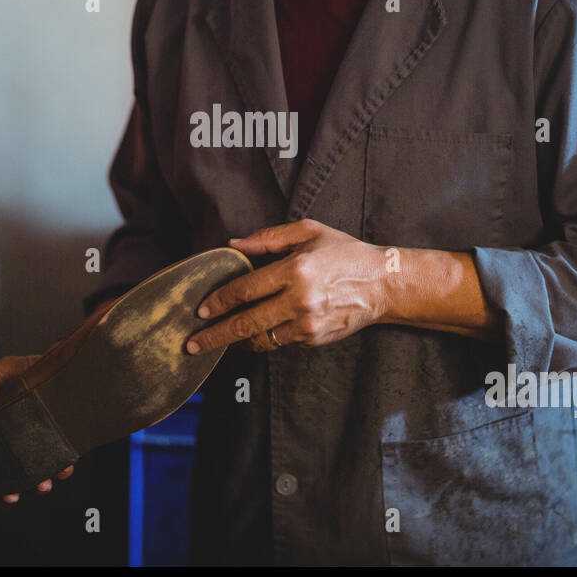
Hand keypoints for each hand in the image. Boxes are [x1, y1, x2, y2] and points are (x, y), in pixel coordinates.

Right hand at [0, 354, 74, 502]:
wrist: (63, 359)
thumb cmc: (27, 367)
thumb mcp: (5, 368)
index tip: (8, 494)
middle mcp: (18, 439)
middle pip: (18, 471)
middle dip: (27, 485)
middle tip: (37, 487)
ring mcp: (40, 440)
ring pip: (40, 468)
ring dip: (45, 481)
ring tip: (49, 482)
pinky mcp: (60, 437)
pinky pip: (61, 457)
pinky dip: (63, 466)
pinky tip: (66, 466)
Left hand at [188, 219, 387, 353]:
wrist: (383, 284)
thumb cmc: (345, 253)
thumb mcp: (308, 232)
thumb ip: (268, 238)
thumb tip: (233, 245)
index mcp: (294, 270)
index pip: (245, 290)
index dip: (219, 302)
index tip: (201, 310)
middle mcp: (299, 300)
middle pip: (246, 323)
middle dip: (215, 336)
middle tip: (192, 344)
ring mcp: (307, 323)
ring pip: (261, 339)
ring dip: (236, 342)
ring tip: (217, 342)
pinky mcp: (315, 338)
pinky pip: (280, 342)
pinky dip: (264, 339)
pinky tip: (252, 336)